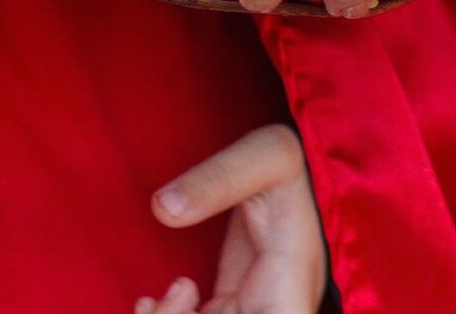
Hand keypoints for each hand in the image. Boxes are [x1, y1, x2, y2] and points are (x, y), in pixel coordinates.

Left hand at [139, 121, 321, 313]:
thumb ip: (217, 180)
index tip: (192, 304)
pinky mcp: (232, 307)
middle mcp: (274, 310)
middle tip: (156, 305)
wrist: (305, 163)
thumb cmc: (296, 158)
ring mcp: (253, 312)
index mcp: (289, 291)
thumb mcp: (265, 158)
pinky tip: (149, 303)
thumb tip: (162, 209)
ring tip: (152, 302)